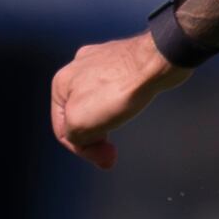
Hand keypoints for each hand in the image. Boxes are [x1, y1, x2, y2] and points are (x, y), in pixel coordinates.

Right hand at [50, 33, 182, 167]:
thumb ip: (74, 136)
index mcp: (61, 82)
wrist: (156, 63)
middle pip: (80, 114)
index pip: (62, 129)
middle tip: (112, 152)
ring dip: (109, 120)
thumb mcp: (80, 123)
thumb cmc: (118, 90)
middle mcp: (78, 67)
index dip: (83, 149)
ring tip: (122, 122)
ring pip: (98, 101)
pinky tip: (133, 105)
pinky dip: (123, 102)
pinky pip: (117, 88)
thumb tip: (86, 141)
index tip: (106, 158)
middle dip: (96, 136)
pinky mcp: (124, 59)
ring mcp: (102, 60)